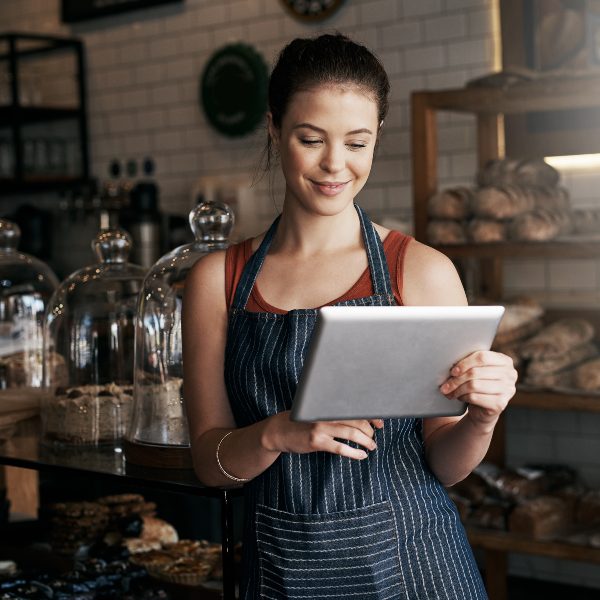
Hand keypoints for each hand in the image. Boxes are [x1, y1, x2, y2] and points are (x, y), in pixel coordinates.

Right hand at [261, 411, 383, 459]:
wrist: (278, 431)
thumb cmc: (300, 421)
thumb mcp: (317, 411)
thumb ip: (333, 412)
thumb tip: (359, 418)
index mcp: (327, 404)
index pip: (355, 407)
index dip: (371, 415)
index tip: (380, 423)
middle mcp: (325, 413)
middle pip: (357, 420)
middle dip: (370, 431)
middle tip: (375, 438)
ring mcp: (321, 427)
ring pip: (352, 434)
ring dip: (366, 441)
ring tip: (372, 447)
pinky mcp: (317, 441)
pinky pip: (341, 448)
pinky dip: (354, 453)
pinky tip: (361, 456)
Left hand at [439, 350, 516, 427]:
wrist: (484, 409)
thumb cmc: (478, 384)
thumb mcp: (477, 370)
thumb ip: (470, 363)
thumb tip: (449, 360)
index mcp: (505, 361)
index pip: (482, 357)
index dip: (464, 363)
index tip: (453, 371)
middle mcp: (510, 375)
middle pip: (476, 372)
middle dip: (456, 379)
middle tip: (445, 385)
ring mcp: (507, 390)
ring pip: (474, 385)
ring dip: (457, 389)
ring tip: (449, 391)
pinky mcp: (500, 404)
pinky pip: (475, 397)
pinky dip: (463, 397)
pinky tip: (459, 397)